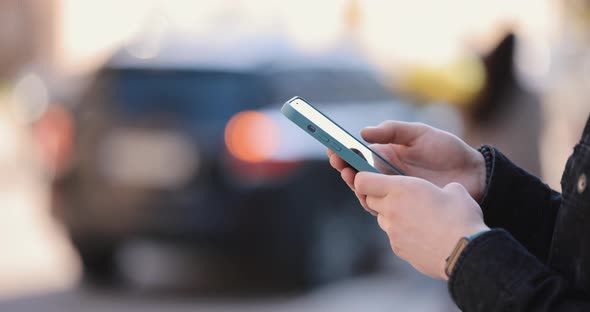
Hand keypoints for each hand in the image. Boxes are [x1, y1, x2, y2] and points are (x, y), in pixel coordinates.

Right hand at [328, 121, 486, 206]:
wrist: (473, 175)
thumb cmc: (447, 150)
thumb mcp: (420, 134)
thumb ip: (394, 131)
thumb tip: (364, 133)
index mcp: (386, 153)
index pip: (357, 152)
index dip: (342, 150)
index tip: (332, 146)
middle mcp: (385, 172)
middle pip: (355, 172)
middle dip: (342, 166)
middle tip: (338, 161)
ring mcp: (393, 190)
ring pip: (364, 190)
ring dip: (353, 183)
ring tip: (350, 174)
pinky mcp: (402, 205)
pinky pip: (380, 206)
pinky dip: (369, 201)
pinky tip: (366, 194)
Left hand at [354, 172, 488, 279]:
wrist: (465, 253)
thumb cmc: (461, 217)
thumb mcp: (455, 190)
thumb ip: (440, 187)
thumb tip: (445, 191)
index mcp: (400, 189)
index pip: (362, 180)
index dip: (363, 177)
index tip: (370, 178)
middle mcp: (390, 210)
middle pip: (370, 200)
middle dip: (380, 196)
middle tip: (400, 196)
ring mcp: (393, 232)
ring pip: (383, 219)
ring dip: (392, 215)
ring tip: (416, 216)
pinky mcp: (399, 249)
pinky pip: (394, 237)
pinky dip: (403, 233)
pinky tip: (423, 234)